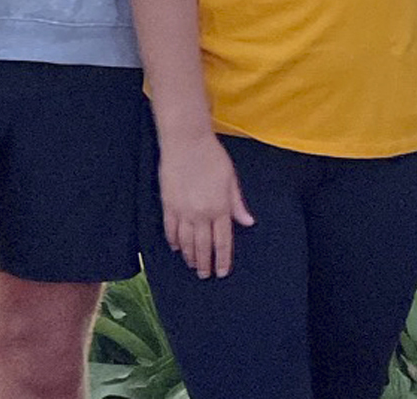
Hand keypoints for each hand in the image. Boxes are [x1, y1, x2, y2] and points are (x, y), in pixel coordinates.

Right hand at [158, 134, 255, 278]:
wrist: (186, 141)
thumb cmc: (212, 156)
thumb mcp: (231, 179)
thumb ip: (237, 203)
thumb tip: (248, 222)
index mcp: (220, 207)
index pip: (223, 241)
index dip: (223, 259)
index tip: (222, 272)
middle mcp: (201, 213)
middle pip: (203, 246)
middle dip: (205, 264)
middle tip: (205, 275)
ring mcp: (182, 210)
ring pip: (186, 242)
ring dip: (189, 256)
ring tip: (192, 265)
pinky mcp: (168, 204)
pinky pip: (170, 229)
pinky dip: (173, 241)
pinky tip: (176, 248)